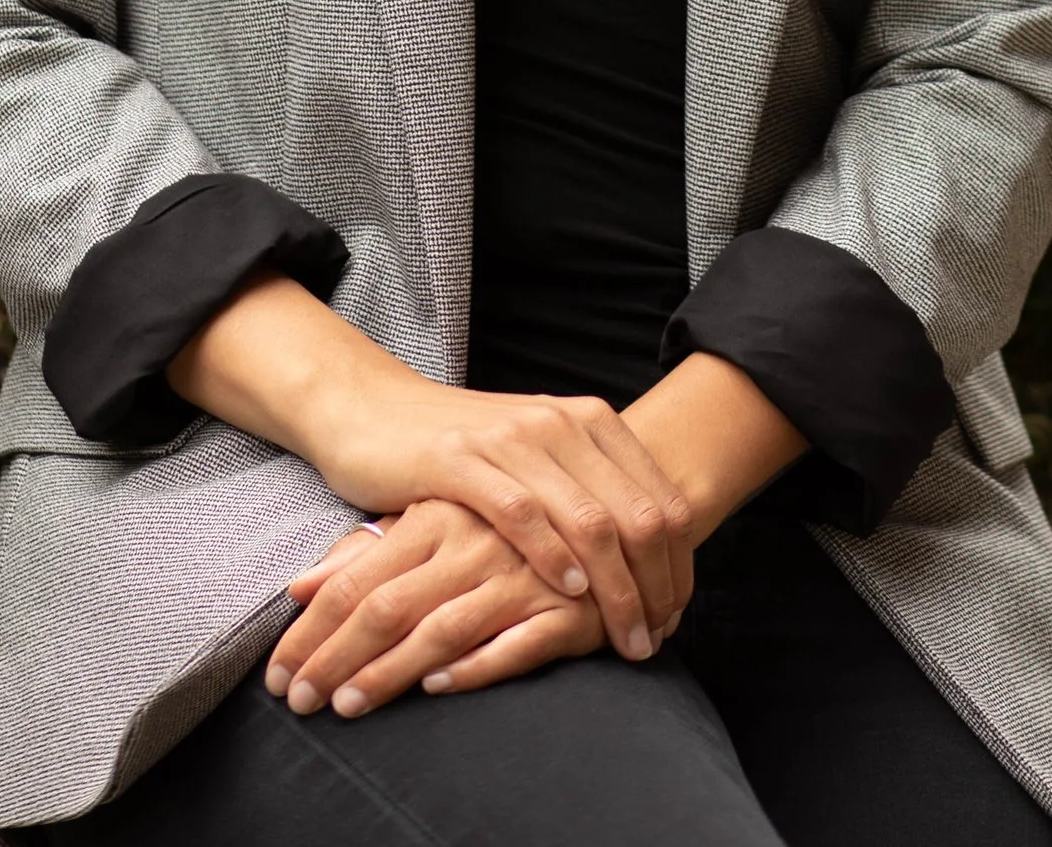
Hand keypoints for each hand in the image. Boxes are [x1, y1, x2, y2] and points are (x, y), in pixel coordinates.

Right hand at [169, 281, 693, 661]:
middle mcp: (560, 422)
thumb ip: (588, 493)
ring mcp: (512, 438)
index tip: (675, 616)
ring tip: (624, 638)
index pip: (661, 500)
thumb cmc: (463, 451)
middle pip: (638, 516)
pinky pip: (524, 513)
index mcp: (588, 421)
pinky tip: (570, 593)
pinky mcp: (461, 459)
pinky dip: (554, 556)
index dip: (678, 565)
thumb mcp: (538, 462)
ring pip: (591, 521)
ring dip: (617, 589)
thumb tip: (653, 558)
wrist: (373, 410)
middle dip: (656, 587)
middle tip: (655, 640)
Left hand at [264, 499, 613, 718]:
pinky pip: (518, 641)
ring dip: (390, 671)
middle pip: (388, 606)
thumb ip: (367, 552)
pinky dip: (476, 665)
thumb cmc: (503, 522)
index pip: (357, 579)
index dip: (313, 630)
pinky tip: (438, 685)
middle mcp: (472, 539)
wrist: (608, 499)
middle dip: (336, 658)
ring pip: (442, 627)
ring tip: (348, 705)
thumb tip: (298, 587)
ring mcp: (520, 573)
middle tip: (300, 702)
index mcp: (436, 514)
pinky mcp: (568, 607)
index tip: (279, 677)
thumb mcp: (430, 523)